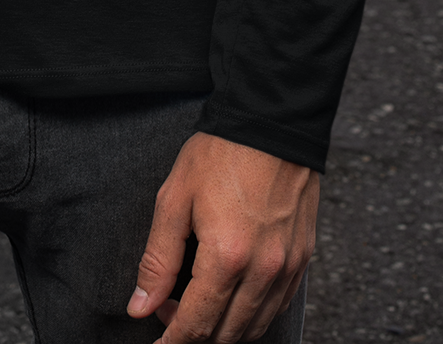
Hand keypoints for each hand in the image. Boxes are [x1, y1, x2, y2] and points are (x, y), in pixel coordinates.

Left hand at [127, 134, 316, 339]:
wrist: (271, 120)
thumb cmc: (221, 152)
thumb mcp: (175, 198)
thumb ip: (157, 259)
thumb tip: (140, 305)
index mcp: (226, 257)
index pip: (196, 325)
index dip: (172, 342)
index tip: (156, 343)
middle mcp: (262, 270)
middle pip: (226, 335)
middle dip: (194, 335)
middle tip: (169, 310)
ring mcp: (286, 267)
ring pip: (254, 328)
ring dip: (223, 330)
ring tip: (198, 302)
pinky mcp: (302, 258)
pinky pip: (276, 307)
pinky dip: (252, 315)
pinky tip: (232, 296)